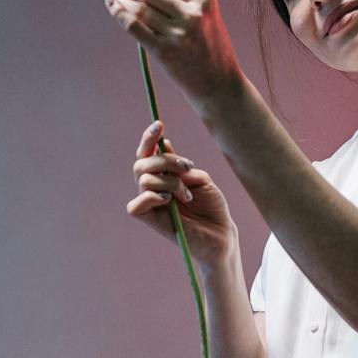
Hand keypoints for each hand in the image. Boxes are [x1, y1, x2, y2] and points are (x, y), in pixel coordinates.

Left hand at [104, 0, 244, 105]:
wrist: (218, 84)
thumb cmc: (210, 51)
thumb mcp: (206, 19)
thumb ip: (182, 3)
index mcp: (204, 1)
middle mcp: (192, 15)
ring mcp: (178, 34)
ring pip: (141, 10)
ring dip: (124, 2)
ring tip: (117, 0)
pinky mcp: (164, 51)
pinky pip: (135, 27)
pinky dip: (120, 15)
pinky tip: (113, 8)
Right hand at [126, 119, 236, 265]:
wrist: (221, 233)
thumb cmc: (212, 207)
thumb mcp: (200, 178)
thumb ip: (181, 166)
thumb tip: (164, 145)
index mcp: (163, 176)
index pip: (147, 155)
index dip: (149, 139)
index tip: (159, 124)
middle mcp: (153, 188)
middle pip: (141, 164)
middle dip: (165, 160)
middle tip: (187, 167)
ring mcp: (150, 204)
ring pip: (144, 180)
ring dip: (169, 182)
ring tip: (188, 194)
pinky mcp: (150, 220)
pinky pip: (135, 205)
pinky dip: (152, 197)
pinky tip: (169, 201)